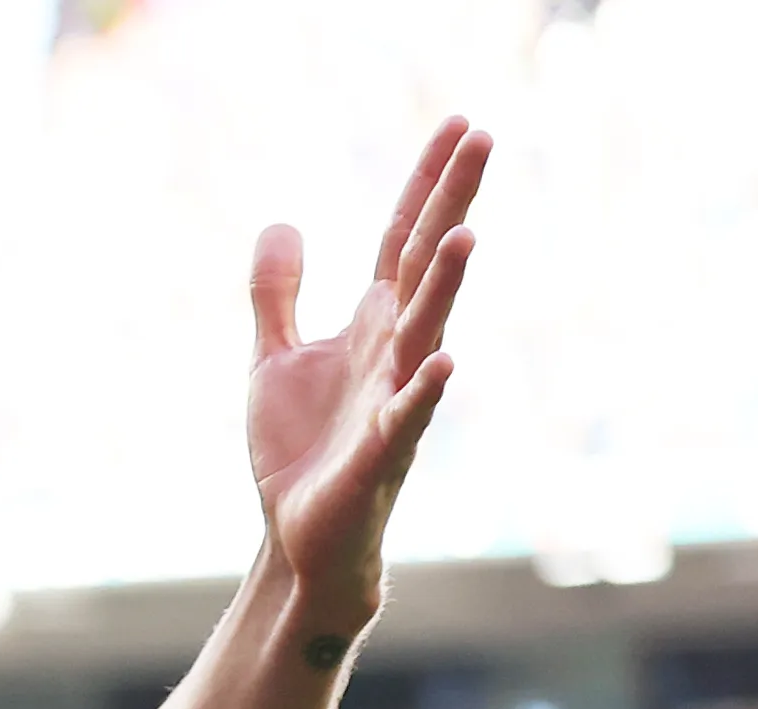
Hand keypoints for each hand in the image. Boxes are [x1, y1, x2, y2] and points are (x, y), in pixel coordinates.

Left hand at [250, 117, 486, 648]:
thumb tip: (282, 222)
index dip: (426, 182)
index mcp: (372, 324)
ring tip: (463, 235)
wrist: (297, 535)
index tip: (458, 123)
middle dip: (451, 202)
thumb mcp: (273, 359)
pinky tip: (443, 358)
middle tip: (484, 138)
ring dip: (443, 285)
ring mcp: (393, 398)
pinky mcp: (379, 452)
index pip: (402, 237)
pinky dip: (423, 388)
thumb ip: (278, 294)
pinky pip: (407, 415)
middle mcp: (393, 350)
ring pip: (425, 331)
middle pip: (425, 264)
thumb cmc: (299, 451)